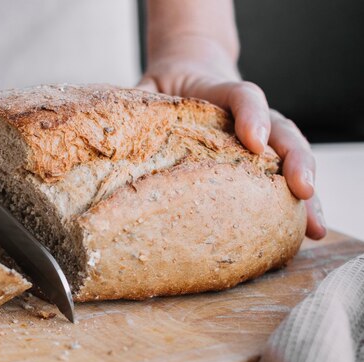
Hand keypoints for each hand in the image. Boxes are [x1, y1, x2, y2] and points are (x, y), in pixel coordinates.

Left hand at [137, 53, 326, 239]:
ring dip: (306, 192)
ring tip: (313, 226)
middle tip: (302, 189)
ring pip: (291, 157)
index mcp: (218, 91)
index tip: (253, 140)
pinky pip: (283, 179)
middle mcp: (249, 115)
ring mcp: (261, 136)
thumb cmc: (167, 86)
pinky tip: (306, 232)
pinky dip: (297, 205)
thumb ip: (136, 104)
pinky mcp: (261, 159)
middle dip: (294, 160)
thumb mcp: (148, 89)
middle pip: (282, 130)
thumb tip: (106, 129)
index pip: (242, 96)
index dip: (251, 115)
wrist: (189, 70)